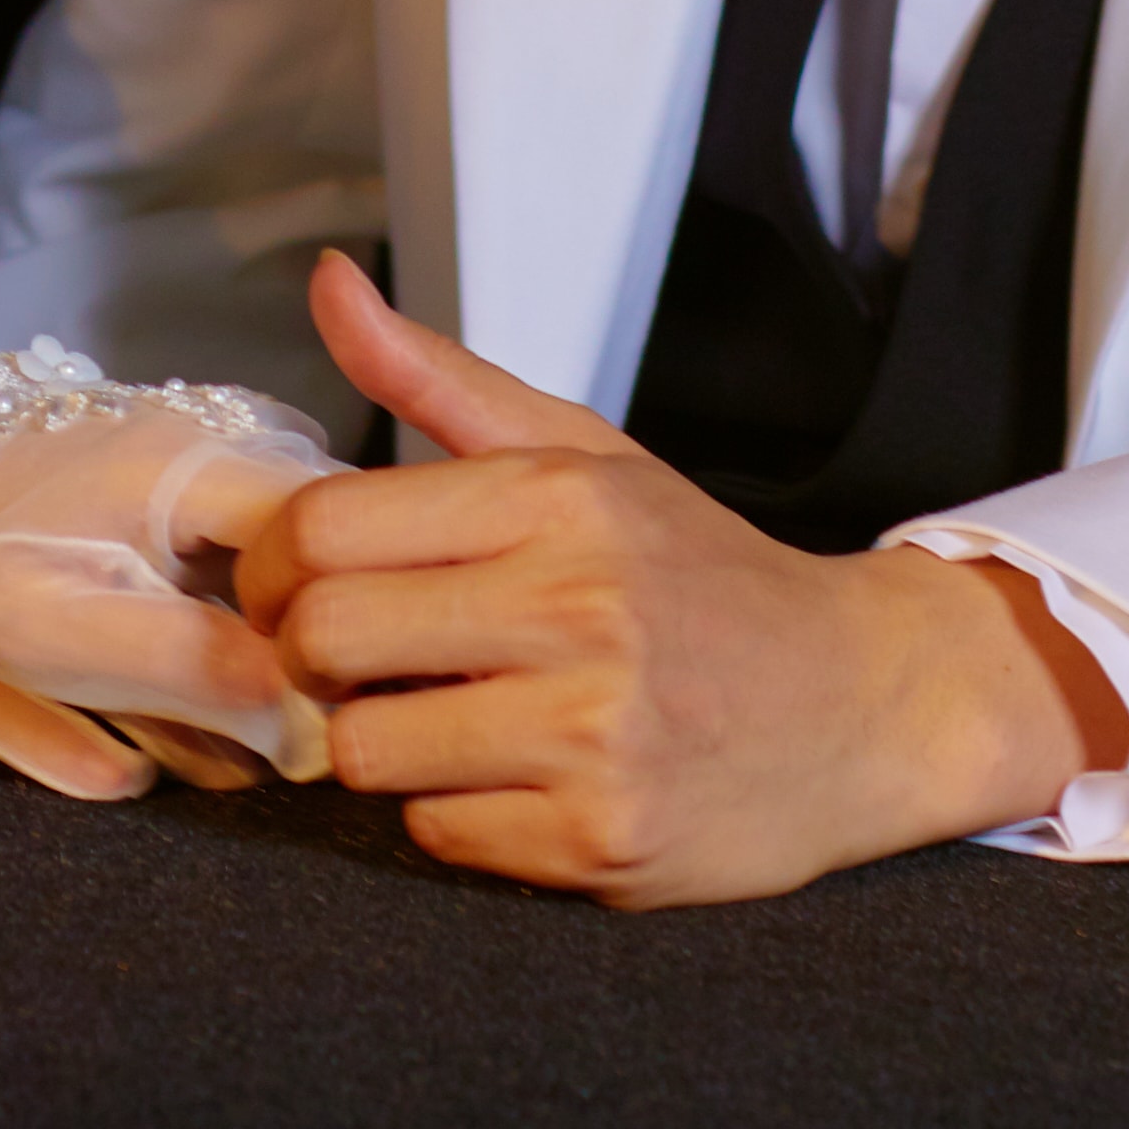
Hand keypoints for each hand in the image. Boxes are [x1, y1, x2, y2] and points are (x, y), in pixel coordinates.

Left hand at [0, 327, 333, 768]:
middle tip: (304, 733)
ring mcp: (189, 461)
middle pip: (322, 545)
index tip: (337, 713)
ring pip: (281, 558)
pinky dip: (236, 627)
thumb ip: (198, 673)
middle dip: (320, 642)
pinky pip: (235, 556)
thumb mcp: (66, 635)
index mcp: (195, 462)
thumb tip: (313, 724)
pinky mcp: (164, 491)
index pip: (337, 532)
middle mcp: (210, 442)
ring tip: (264, 730)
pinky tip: (218, 700)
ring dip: (277, 644)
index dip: (350, 627)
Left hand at [234, 261, 1128, 905]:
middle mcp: (576, 609)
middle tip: (353, 655)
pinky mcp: (603, 845)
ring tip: (443, 712)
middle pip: (322, 639)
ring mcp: (593, 735)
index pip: (321, 526)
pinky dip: (452, 809)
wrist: (858, 703)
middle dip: (309, 654)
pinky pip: (438, 833)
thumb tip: (324, 284)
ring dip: (380, 738)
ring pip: (366, 749)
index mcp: (556, 500)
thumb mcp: (582, 452)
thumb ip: (437, 378)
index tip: (289, 582)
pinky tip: (513, 774)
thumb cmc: (696, 573)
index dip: (270, 563)